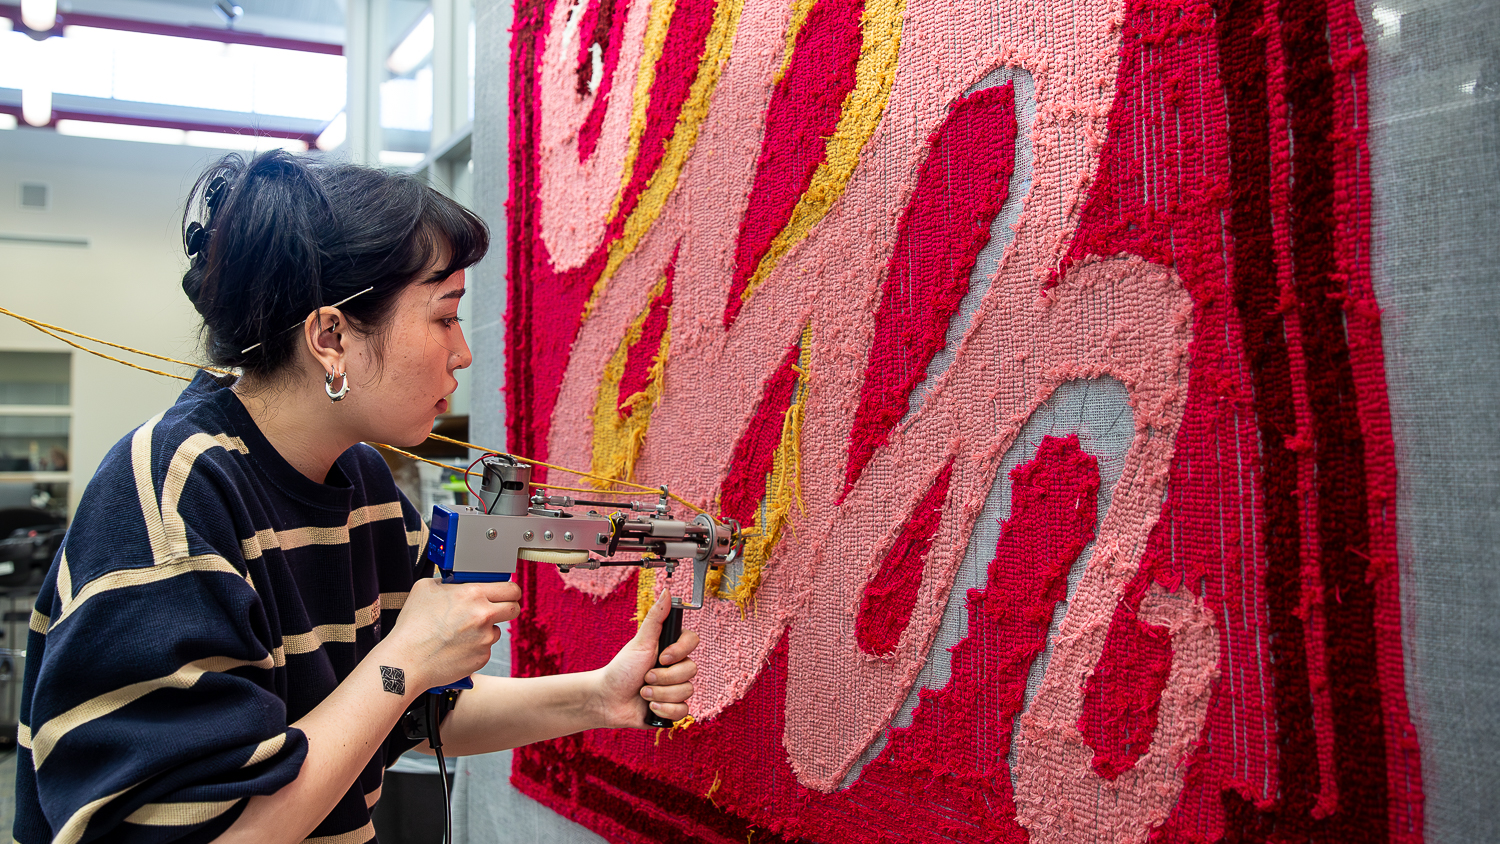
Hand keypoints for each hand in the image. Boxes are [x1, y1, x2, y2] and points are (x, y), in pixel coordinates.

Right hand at [380, 577, 520, 691]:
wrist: (406, 660)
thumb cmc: (413, 626)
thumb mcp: (425, 588)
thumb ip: (448, 582)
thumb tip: (457, 582)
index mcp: (473, 594)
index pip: (511, 588)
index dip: (510, 590)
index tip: (506, 594)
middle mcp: (483, 616)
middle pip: (514, 609)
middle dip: (507, 608)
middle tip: (495, 610)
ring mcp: (484, 639)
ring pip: (496, 631)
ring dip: (485, 630)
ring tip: (459, 633)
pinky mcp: (481, 658)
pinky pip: (484, 649)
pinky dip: (474, 648)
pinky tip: (456, 647)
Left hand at [591, 591, 698, 727]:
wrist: (608, 700)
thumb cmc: (621, 670)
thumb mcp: (640, 642)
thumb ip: (656, 618)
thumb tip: (666, 591)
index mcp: (670, 649)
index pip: (693, 642)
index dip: (680, 651)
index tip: (661, 657)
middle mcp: (676, 667)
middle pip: (691, 670)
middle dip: (664, 677)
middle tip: (645, 677)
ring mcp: (675, 688)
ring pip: (687, 691)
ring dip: (660, 693)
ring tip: (643, 692)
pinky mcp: (673, 708)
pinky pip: (683, 711)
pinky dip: (664, 709)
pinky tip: (650, 706)